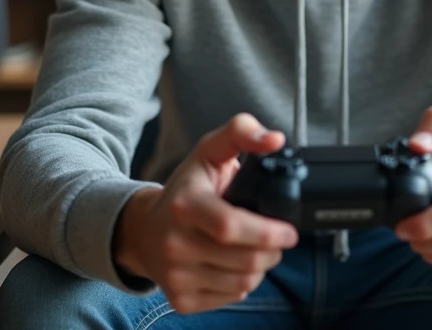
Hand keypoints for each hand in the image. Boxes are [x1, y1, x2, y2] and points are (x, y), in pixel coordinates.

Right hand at [114, 113, 298, 313]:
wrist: (143, 231)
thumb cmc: (185, 189)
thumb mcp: (208, 152)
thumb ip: (241, 133)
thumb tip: (275, 139)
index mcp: (184, 205)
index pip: (230, 226)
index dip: (267, 232)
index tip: (289, 231)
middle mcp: (175, 244)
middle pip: (245, 260)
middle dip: (272, 251)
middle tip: (275, 239)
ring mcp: (176, 276)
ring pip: (243, 282)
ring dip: (260, 267)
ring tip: (254, 249)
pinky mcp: (181, 300)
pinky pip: (231, 296)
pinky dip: (243, 283)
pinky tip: (234, 264)